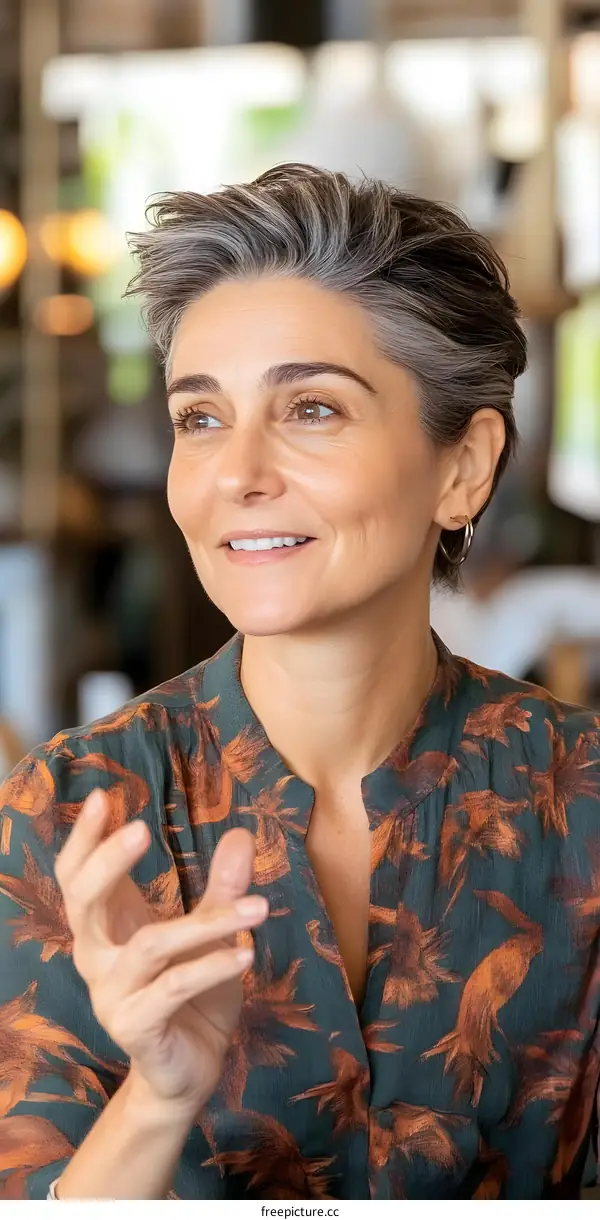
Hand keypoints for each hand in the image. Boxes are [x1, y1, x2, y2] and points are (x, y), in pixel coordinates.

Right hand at [54, 789, 266, 1120]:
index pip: (77, 874)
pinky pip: (173, 989)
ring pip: (148, 946)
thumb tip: (242, 833)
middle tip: (140, 829)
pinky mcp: (135, 1028)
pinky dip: (212, 967)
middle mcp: (97, 958)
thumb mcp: (212, 934)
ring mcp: (111, 995)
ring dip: (206, 924)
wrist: (190, 1071)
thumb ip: (221, 889)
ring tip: (258, 907)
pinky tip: (248, 953)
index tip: (102, 795)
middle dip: (108, 863)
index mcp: (106, 926)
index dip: (84, 837)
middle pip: (83, 901)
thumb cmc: (194, 994)